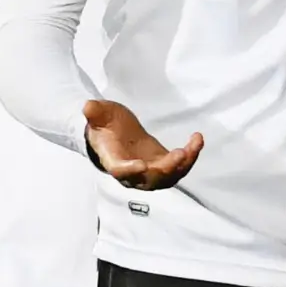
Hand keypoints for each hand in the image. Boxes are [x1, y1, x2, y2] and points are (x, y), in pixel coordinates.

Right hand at [82, 100, 201, 189]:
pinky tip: (197, 139)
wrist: (115, 134)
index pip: (120, 171)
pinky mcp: (163, 166)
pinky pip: (179, 167)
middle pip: (151, 180)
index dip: (130, 171)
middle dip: (167, 169)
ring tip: (195, 144)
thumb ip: (95, 112)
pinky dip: (191, 156)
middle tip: (180, 153)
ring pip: (169, 177)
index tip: (141, 165)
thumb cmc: (105, 125)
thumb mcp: (99, 115)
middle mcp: (133, 174)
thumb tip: (88, 106)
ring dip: (184, 164)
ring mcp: (150, 172)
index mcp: (113, 161)